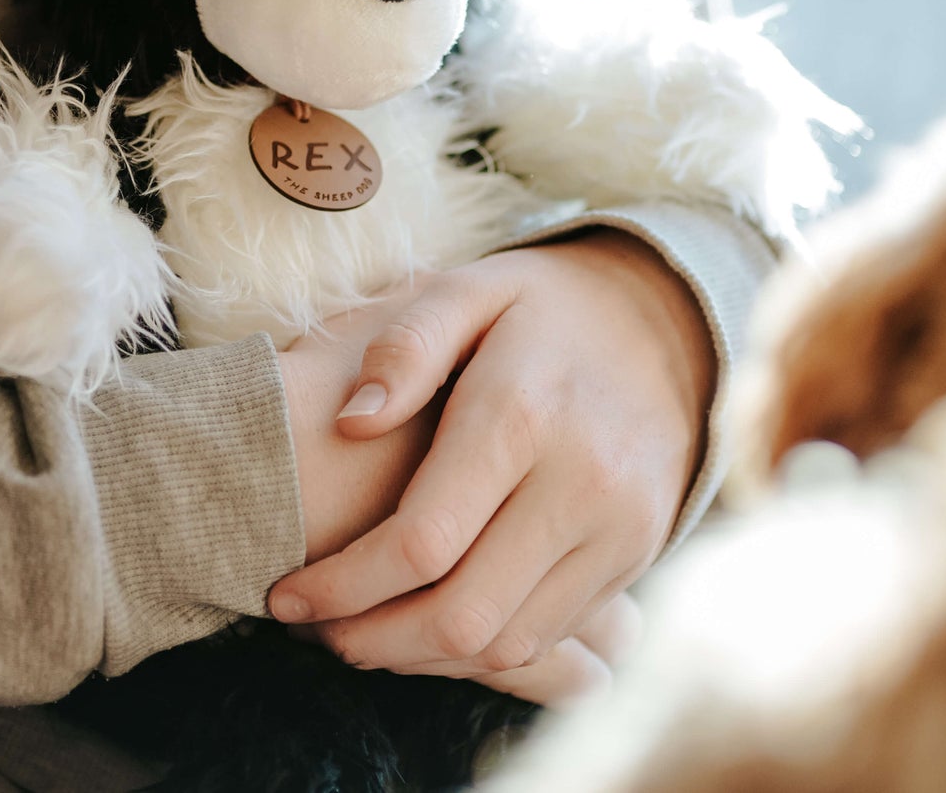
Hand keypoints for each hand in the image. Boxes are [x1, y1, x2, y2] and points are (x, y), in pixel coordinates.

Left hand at [269, 233, 712, 685]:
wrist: (661, 322)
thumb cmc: (535, 305)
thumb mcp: (467, 289)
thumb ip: (405, 345)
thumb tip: (350, 422)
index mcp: (522, 413)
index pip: (423, 540)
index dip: (342, 584)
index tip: (284, 593)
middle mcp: (581, 483)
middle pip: (462, 613)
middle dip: (370, 638)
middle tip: (311, 627)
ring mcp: (618, 530)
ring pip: (505, 643)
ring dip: (417, 657)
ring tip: (355, 631)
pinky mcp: (634, 558)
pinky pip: (548, 636)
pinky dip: (476, 649)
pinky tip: (422, 622)